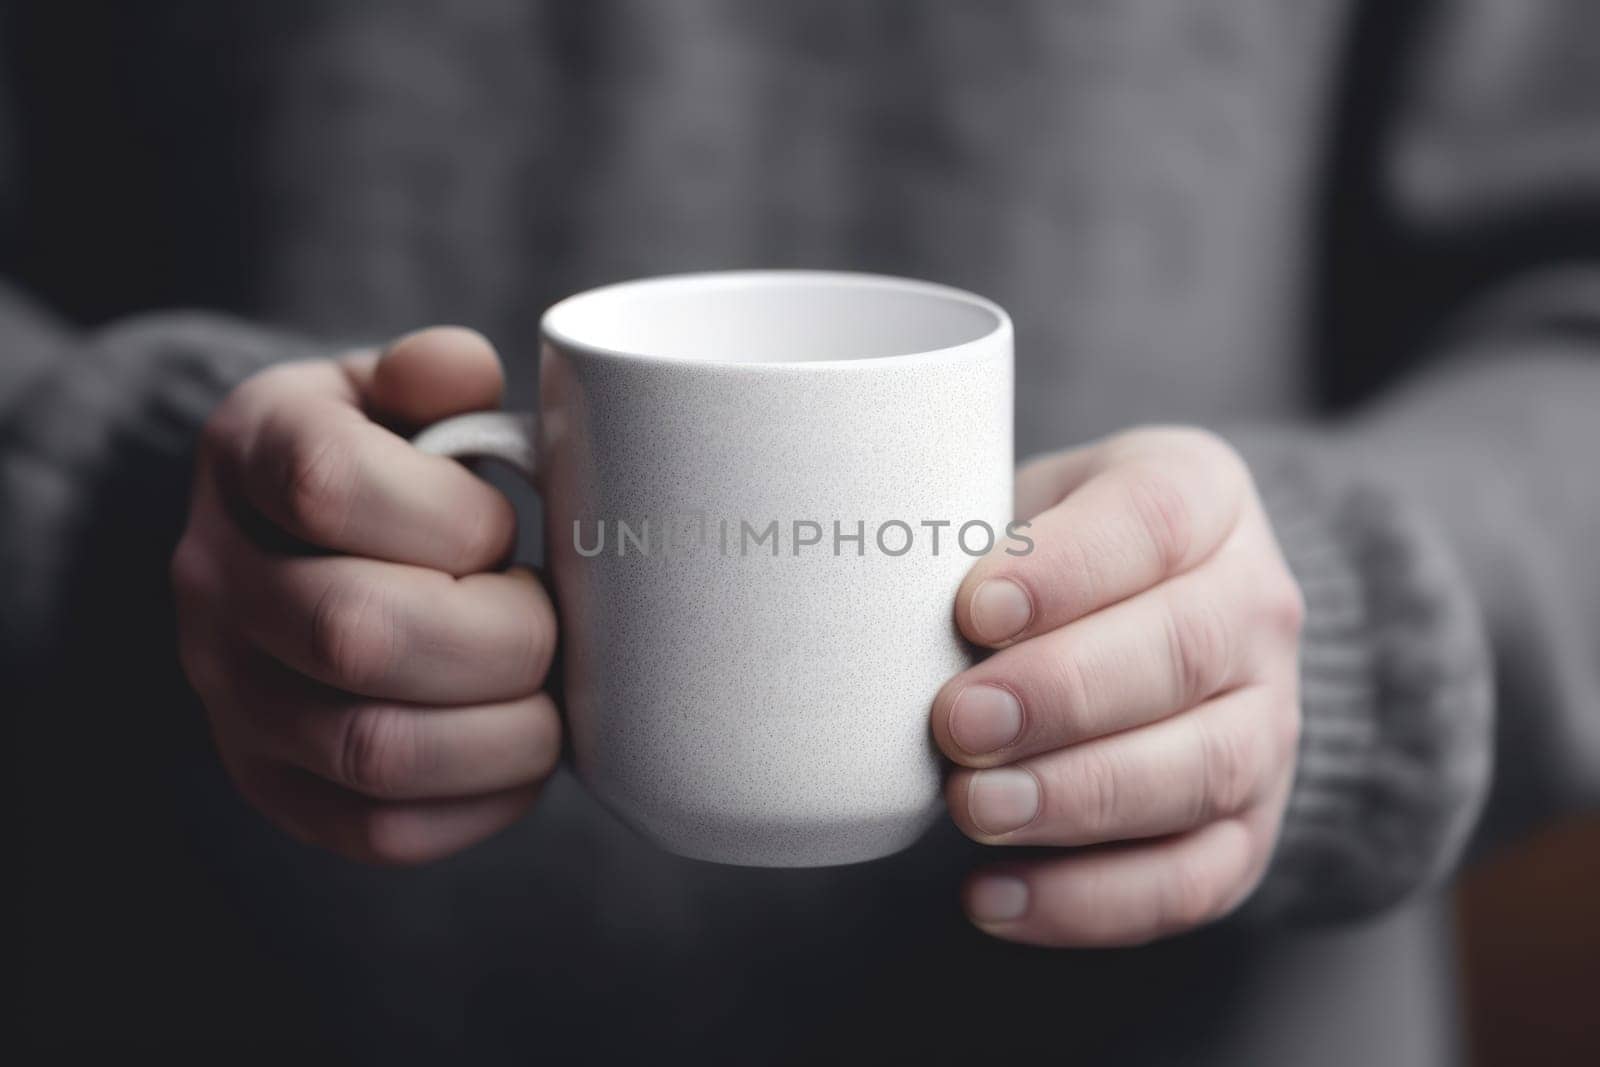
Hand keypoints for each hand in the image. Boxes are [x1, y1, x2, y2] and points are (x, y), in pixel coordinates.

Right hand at [172, 328, 559, 864]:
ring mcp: (233, 697)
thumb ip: (431, 374)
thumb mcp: (392, 392)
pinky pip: (380, 831)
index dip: (455, 515)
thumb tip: (459, 367)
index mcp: (250, 455)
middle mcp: (216, 581)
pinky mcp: (275, 786)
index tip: (505, 523)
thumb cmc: (382, 460)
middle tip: (545, 617)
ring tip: (544, 691)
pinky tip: (519, 751)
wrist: (292, 548)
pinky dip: (483, 802)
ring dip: (506, 730)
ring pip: (374, 750)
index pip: (328, 486)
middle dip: (504, 635)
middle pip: (356, 634)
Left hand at [933, 427, 1303, 945]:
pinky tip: (993, 897)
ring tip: (974, 808)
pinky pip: (1189, 880)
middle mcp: (1257, 610)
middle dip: (1060, 694)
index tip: (973, 608)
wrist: (1154, 618)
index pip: (1155, 519)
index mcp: (1205, 498)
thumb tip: (878, 612)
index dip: (1066, 568)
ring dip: (1077, 797)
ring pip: (1200, 769)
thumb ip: (975, 538)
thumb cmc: (1057, 557)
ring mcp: (1268, 724)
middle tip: (958, 721)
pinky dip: (1090, 901)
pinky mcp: (1249, 828)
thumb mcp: (1025, 507)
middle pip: (1183, 651)